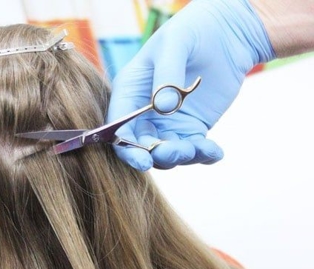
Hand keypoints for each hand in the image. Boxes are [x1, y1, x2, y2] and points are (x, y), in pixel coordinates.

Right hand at [108, 0, 274, 169]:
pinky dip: (204, 155)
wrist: (224, 34)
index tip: (143, 160)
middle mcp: (145, 113)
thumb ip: (166, 74)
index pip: (119, 126)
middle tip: (177, 151)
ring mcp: (169, 123)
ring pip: (167, 153)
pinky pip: (194, 150)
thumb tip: (163, 108)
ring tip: (200, 147)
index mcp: (130, 93)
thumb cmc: (190, 32)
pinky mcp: (193, 128)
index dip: (126, 147)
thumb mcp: (174, 45)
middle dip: (157, 154)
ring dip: (181, 157)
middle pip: (141, 146)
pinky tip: (214, 151)